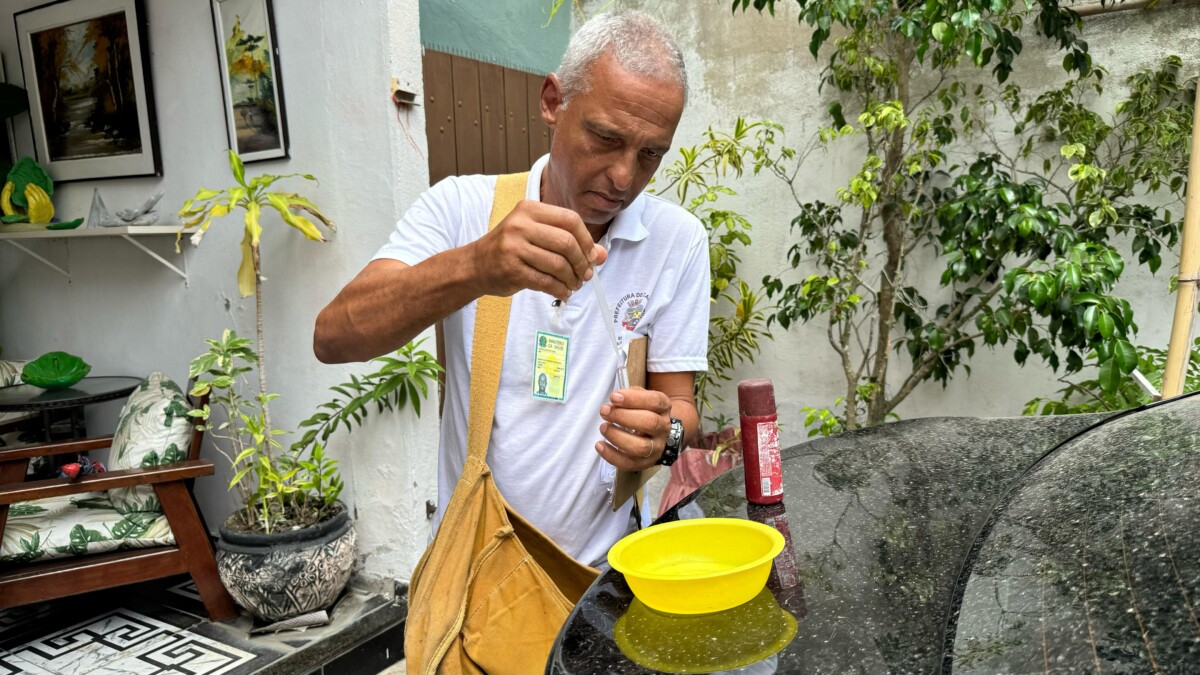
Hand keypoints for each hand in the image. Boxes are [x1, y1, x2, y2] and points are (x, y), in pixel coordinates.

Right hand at [471, 200, 607, 300]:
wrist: (475, 265)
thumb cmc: (511, 249)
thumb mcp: (537, 236)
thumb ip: (570, 242)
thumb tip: (601, 255)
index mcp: (529, 209)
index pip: (570, 220)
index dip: (587, 240)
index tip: (592, 256)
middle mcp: (520, 225)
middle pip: (567, 243)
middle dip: (582, 263)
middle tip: (586, 275)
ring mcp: (514, 247)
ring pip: (558, 264)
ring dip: (572, 279)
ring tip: (574, 285)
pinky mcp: (511, 270)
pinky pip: (546, 282)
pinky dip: (560, 290)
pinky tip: (563, 292)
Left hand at [595, 387, 671, 470]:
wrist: (656, 434)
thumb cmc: (642, 412)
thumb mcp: (640, 398)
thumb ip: (628, 396)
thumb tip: (612, 403)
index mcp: (663, 408)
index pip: (654, 401)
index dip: (633, 398)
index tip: (614, 397)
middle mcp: (663, 428)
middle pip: (649, 423)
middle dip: (623, 416)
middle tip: (605, 412)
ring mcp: (656, 448)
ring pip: (640, 447)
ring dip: (617, 436)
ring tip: (603, 427)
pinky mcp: (645, 463)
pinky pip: (628, 463)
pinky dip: (611, 455)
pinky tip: (600, 445)